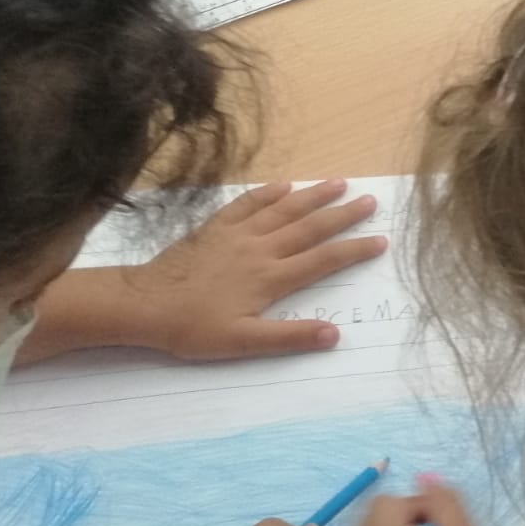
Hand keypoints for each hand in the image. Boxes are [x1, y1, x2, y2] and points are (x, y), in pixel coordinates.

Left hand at [126, 180, 387, 359]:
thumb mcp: (241, 342)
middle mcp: (261, 249)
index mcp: (271, 278)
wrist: (143, 304)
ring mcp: (238, 234)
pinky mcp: (216, 227)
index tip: (380, 240)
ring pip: (284, 209)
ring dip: (314, 196)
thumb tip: (334, 334)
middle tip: (370, 201)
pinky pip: (248, 203)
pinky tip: (284, 184)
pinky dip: (268, 192)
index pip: (323, 260)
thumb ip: (288, 337)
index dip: (354, 250)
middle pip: (311, 228)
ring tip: (339, 183)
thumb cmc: (192, 328)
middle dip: (343, 215)